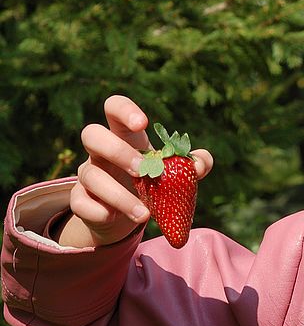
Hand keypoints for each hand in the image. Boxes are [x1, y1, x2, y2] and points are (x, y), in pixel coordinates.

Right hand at [60, 95, 212, 246]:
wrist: (124, 218)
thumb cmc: (150, 186)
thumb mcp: (172, 175)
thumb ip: (189, 167)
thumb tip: (201, 163)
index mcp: (124, 137)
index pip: (114, 107)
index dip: (124, 110)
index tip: (143, 124)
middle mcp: (100, 152)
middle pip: (91, 134)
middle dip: (117, 151)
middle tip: (142, 171)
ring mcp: (88, 175)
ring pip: (90, 175)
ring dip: (118, 196)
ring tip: (144, 214)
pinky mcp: (81, 201)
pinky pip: (80, 203)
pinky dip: (100, 212)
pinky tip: (116, 218)